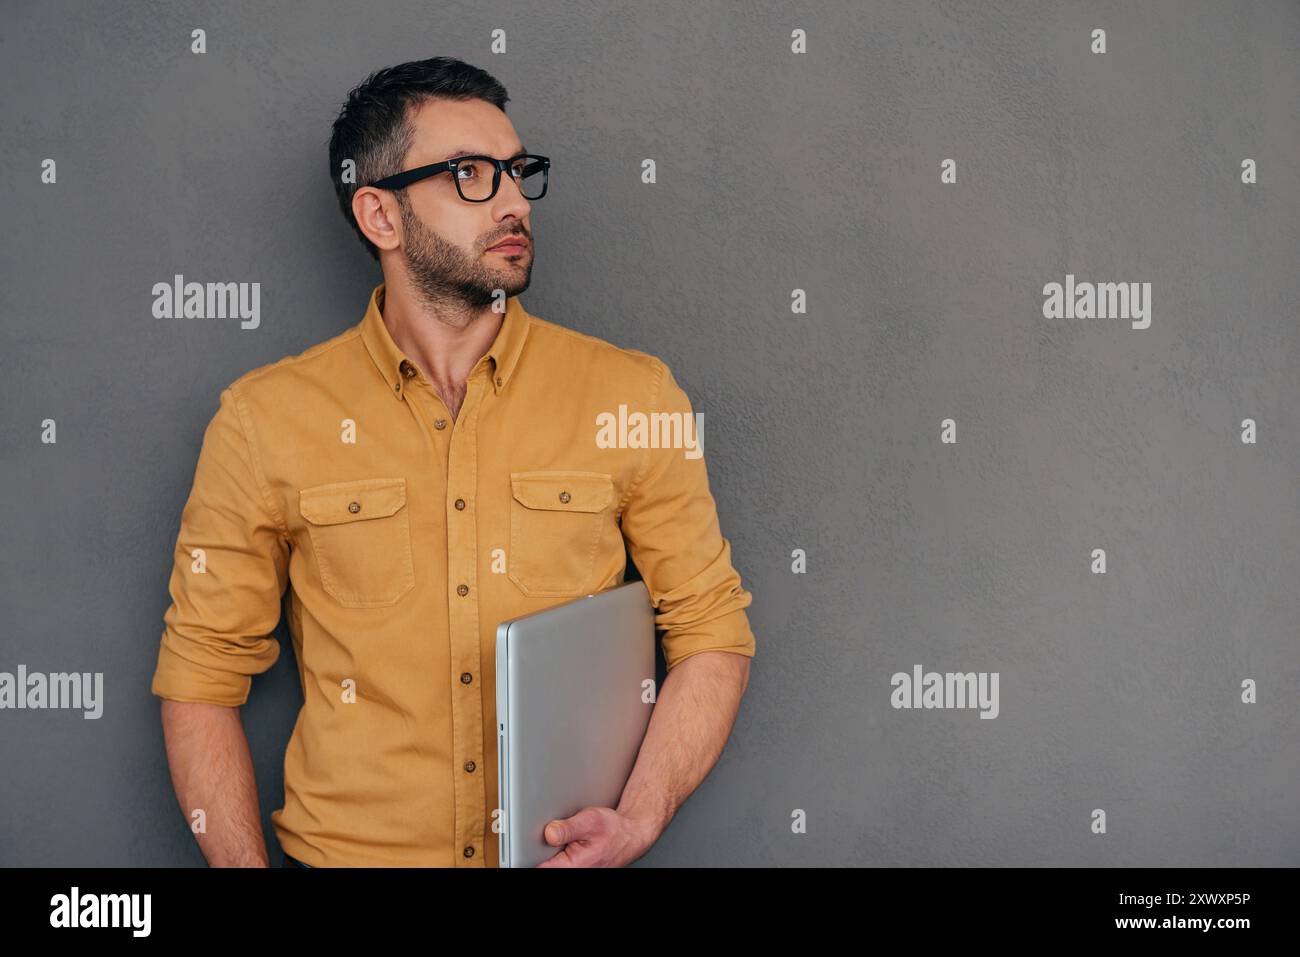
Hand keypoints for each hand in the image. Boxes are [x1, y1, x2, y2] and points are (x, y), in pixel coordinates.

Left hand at [536, 806, 658, 866]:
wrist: (630, 836)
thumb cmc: (614, 830)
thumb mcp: (590, 821)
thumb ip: (567, 828)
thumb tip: (548, 833)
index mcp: (573, 866)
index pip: (542, 868)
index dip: (531, 855)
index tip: (526, 846)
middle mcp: (574, 872)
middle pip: (545, 865)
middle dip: (542, 850)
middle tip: (551, 835)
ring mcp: (575, 871)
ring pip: (552, 863)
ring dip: (551, 851)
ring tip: (561, 837)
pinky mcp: (575, 868)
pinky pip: (559, 862)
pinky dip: (557, 852)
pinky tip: (565, 842)